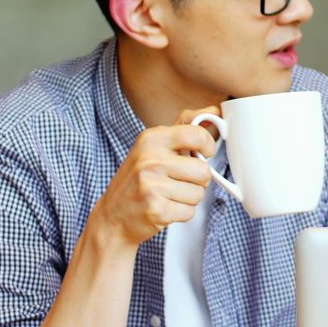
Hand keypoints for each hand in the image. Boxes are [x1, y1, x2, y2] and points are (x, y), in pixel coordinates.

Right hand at [88, 107, 220, 246]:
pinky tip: (165, 208)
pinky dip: (182, 213)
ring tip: (169, 195)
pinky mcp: (156, 210)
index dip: (209, 146)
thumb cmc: (140, 179)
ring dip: (189, 198)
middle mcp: (150, 159)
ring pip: (199, 193)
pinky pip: (190, 211)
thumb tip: (214, 110)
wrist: (112, 216)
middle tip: (180, 181)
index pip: (198, 134)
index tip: (205, 153)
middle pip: (204, 171)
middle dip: (198, 180)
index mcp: (152, 139)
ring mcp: (151, 185)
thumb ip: (184, 128)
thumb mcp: (155, 146)